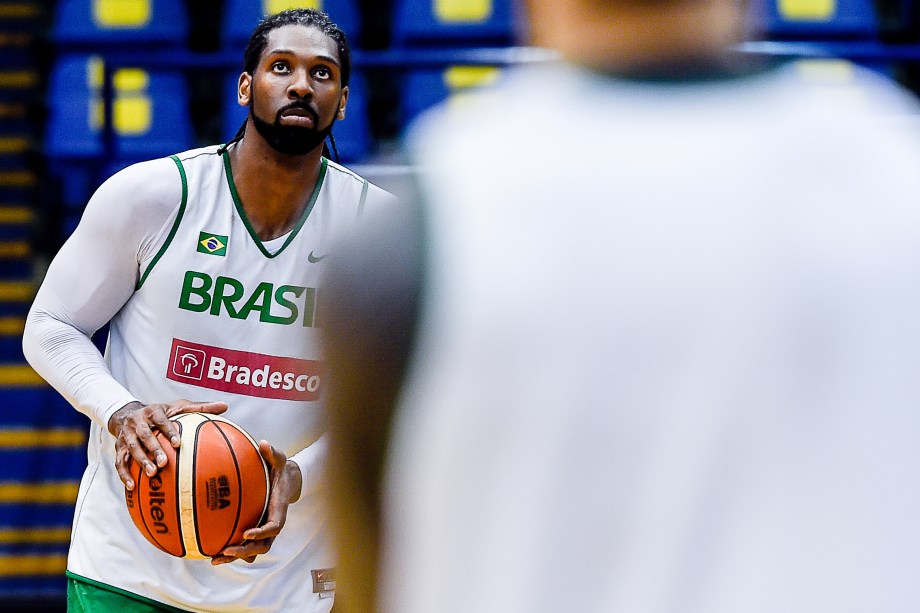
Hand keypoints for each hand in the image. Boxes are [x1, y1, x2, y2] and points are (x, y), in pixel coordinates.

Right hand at [109, 399, 227, 489]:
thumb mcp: (178, 406)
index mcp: (153, 411)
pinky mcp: (118, 448)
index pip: (160, 420)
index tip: (178, 443)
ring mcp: (126, 435)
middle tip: (164, 463)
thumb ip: (201, 407)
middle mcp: (137, 422)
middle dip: (153, 448)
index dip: (168, 431)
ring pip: (131, 449)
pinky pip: (119, 462)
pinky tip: (132, 487)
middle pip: (144, 435)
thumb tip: (225, 405)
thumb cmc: (161, 413)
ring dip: (140, 461)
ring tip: (151, 474)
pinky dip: (124, 474)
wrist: (128, 414)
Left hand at [211, 441, 302, 564]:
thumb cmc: (279, 469)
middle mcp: (273, 523)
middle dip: (245, 551)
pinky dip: (232, 551)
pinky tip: (212, 551)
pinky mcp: (256, 530)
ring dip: (236, 557)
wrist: (286, 481)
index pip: (274, 526)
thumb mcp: (279, 458)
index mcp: (279, 508)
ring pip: (253, 550)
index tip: (246, 533)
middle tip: (226, 550)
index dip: (262, 532)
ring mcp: (264, 529)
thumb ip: (271, 452)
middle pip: (263, 546)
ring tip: (214, 558)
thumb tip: (263, 442)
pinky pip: (245, 545)